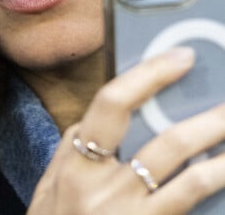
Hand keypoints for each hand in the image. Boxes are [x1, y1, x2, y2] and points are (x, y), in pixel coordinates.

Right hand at [27, 48, 224, 213]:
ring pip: (190, 180)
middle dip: (206, 121)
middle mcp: (104, 190)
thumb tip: (102, 115)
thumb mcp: (49, 185)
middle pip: (165, 144)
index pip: (112, 104)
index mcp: (75, 165)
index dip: (149, 75)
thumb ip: (73, 148)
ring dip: (222, 156)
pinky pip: (187, 209)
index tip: (180, 57)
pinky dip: (210, 187)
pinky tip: (223, 173)